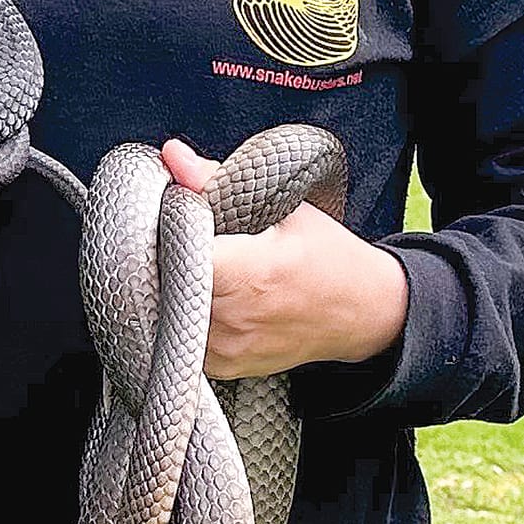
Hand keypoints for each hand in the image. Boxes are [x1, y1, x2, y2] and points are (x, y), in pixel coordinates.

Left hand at [160, 139, 408, 378]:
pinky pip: (182, 334)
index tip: (167, 219)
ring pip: (168, 310)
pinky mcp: (223, 367)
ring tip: (197, 268)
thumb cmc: (328, 257)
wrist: (360, 312)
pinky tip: (208, 296)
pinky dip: (186, 312)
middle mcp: (234, 318)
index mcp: (249, 273)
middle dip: (164, 257)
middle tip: (181, 241)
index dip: (162, 233)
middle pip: (163, 282)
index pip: (176, 253)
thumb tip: (173, 156)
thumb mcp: (283, 208)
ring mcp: (226, 349)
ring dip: (171, 286)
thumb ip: (217, 182)